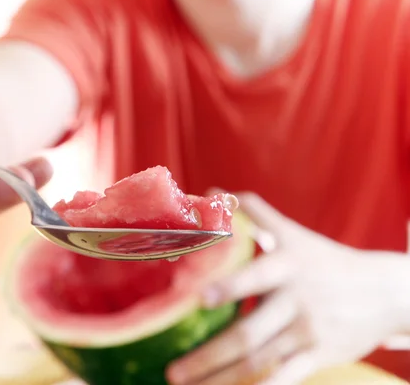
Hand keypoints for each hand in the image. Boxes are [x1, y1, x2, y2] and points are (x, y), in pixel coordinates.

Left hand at [166, 193, 407, 384]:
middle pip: (248, 333)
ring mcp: (308, 331)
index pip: (256, 276)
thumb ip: (253, 213)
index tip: (200, 298)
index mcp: (286, 266)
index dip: (231, 287)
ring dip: (221, 379)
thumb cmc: (325, 260)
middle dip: (208, 356)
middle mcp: (296, 300)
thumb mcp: (293, 233)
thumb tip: (211, 192)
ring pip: (259, 362)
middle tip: (173, 372)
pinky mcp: (320, 355)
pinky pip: (287, 379)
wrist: (384, 291)